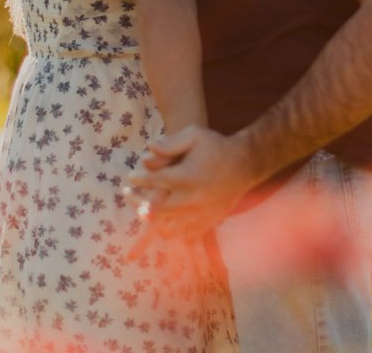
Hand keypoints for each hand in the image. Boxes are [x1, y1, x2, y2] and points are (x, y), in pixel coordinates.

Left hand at [127, 125, 258, 239]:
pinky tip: (163, 222)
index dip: (139, 179)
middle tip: (127, 194)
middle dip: (138, 201)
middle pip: (157, 209)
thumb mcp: (194, 134)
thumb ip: (170, 143)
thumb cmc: (216, 146)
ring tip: (142, 210)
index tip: (129, 177)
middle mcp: (193, 199)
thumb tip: (147, 151)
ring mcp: (201, 214)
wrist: (245, 164)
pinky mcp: (208, 222)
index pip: (155, 181)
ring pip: (168, 227)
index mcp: (188, 177)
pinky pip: (184, 235)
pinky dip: (171, 231)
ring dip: (152, 220)